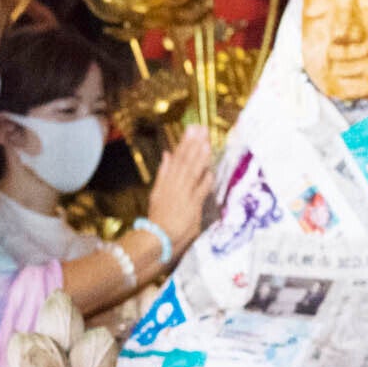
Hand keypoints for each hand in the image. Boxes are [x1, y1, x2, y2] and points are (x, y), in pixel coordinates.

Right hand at [144, 124, 216, 255]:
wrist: (156, 237)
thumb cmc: (158, 218)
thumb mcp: (157, 192)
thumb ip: (163, 173)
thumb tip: (167, 154)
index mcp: (166, 181)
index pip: (176, 158)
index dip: (184, 143)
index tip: (192, 129)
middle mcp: (174, 185)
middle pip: (184, 161)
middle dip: (193, 144)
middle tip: (201, 128)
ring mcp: (183, 195)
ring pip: (191, 172)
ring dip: (199, 157)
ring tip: (206, 142)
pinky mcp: (191, 206)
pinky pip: (199, 190)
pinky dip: (205, 179)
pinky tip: (211, 169)